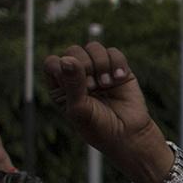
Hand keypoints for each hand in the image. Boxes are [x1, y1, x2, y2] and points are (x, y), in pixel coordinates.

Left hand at [42, 42, 169, 182]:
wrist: (129, 135)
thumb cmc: (99, 127)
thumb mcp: (80, 109)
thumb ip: (73, 84)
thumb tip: (67, 59)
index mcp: (61, 86)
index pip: (53, 63)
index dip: (61, 67)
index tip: (72, 84)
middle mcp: (78, 75)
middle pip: (73, 51)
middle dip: (84, 66)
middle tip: (92, 86)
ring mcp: (98, 70)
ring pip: (93, 47)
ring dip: (100, 63)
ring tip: (106, 84)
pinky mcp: (118, 69)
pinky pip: (113, 53)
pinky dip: (117, 63)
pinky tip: (118, 79)